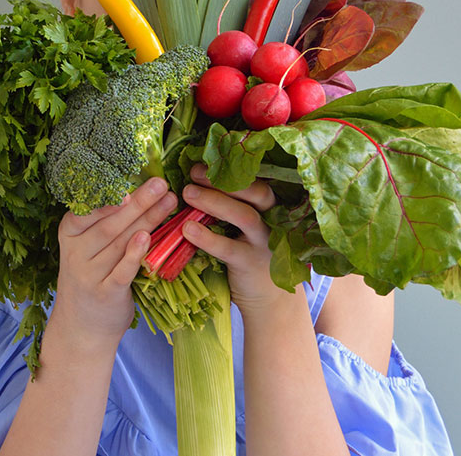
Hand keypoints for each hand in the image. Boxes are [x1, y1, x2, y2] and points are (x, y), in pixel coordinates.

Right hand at [51, 177, 176, 349]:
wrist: (81, 328)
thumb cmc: (91, 278)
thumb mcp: (87, 249)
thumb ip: (105, 224)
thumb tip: (138, 190)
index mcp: (69, 235)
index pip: (87, 210)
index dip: (109, 195)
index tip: (128, 180)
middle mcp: (76, 254)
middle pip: (110, 223)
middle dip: (138, 202)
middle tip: (160, 184)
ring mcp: (89, 275)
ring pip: (120, 242)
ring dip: (147, 220)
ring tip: (168, 202)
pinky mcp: (106, 293)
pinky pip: (122, 271)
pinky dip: (134, 254)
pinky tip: (147, 237)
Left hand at [180, 164, 297, 315]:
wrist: (267, 298)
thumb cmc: (249, 253)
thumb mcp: (245, 228)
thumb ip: (229, 206)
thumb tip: (195, 180)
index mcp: (269, 208)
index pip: (256, 180)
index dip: (231, 169)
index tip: (202, 163)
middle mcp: (272, 221)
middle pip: (256, 192)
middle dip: (224, 181)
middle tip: (194, 174)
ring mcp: (264, 243)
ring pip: (244, 216)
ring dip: (214, 203)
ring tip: (187, 195)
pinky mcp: (251, 264)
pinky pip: (229, 248)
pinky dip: (208, 238)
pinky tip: (188, 230)